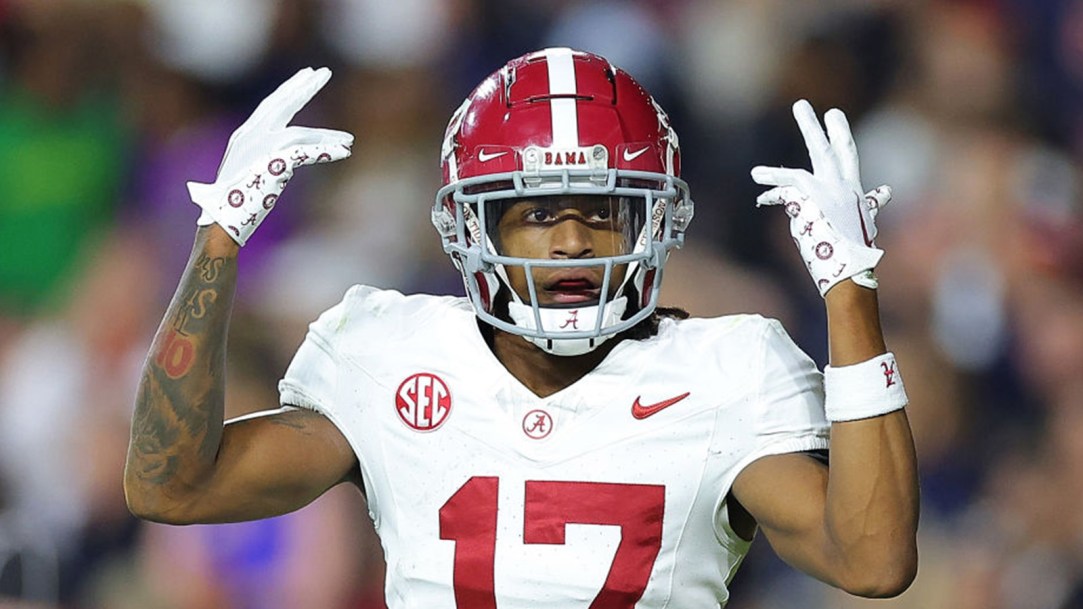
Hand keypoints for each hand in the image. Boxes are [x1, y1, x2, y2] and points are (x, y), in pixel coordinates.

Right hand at [188, 67, 353, 245]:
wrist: (221, 222)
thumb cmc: (234, 204)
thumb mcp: (250, 171)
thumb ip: (267, 157)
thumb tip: (290, 158)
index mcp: (245, 136)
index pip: (271, 105)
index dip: (290, 89)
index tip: (306, 76)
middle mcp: (251, 136)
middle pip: (283, 103)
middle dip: (305, 87)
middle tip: (325, 71)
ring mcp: (261, 149)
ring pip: (301, 133)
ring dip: (327, 136)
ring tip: (350, 140)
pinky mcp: (272, 165)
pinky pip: (306, 153)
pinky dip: (326, 151)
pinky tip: (344, 152)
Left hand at [751, 100, 891, 295]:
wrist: (853, 269)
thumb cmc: (857, 251)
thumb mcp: (865, 222)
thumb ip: (870, 203)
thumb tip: (887, 191)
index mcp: (854, 191)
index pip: (848, 155)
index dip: (840, 134)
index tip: (834, 114)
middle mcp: (843, 187)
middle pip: (830, 148)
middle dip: (814, 127)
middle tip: (800, 104)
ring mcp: (828, 193)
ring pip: (800, 170)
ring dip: (772, 174)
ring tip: (755, 172)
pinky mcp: (812, 203)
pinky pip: (785, 190)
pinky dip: (772, 190)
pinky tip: (759, 190)